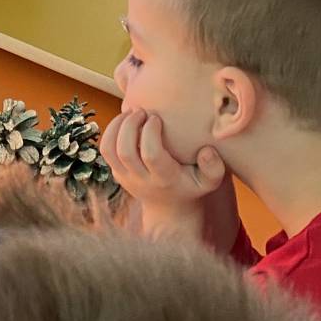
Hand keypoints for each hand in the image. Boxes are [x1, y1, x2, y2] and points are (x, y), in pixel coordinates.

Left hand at [100, 109, 229, 240]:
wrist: (170, 208)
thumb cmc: (191, 186)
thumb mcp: (210, 181)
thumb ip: (214, 167)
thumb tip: (206, 151)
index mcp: (164, 178)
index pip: (151, 155)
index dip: (150, 133)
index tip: (157, 118)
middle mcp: (141, 179)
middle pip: (125, 151)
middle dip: (130, 125)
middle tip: (142, 111)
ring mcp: (126, 177)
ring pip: (110, 149)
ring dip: (117, 125)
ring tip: (131, 113)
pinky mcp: (116, 172)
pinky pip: (105, 150)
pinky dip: (110, 130)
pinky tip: (125, 121)